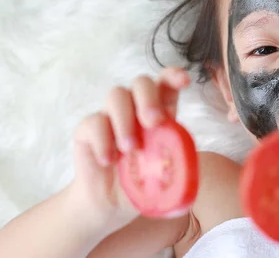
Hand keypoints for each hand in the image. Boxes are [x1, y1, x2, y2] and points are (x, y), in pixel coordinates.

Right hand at [70, 67, 190, 232]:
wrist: (111, 203)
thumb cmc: (144, 181)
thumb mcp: (166, 175)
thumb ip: (178, 168)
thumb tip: (191, 171)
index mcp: (160, 110)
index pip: (167, 82)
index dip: (174, 76)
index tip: (184, 81)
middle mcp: (135, 106)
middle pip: (142, 82)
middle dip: (149, 98)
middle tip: (154, 122)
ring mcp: (110, 114)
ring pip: (116, 95)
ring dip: (125, 120)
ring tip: (130, 149)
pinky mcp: (88, 129)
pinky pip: (93, 121)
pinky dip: (103, 141)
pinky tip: (108, 161)